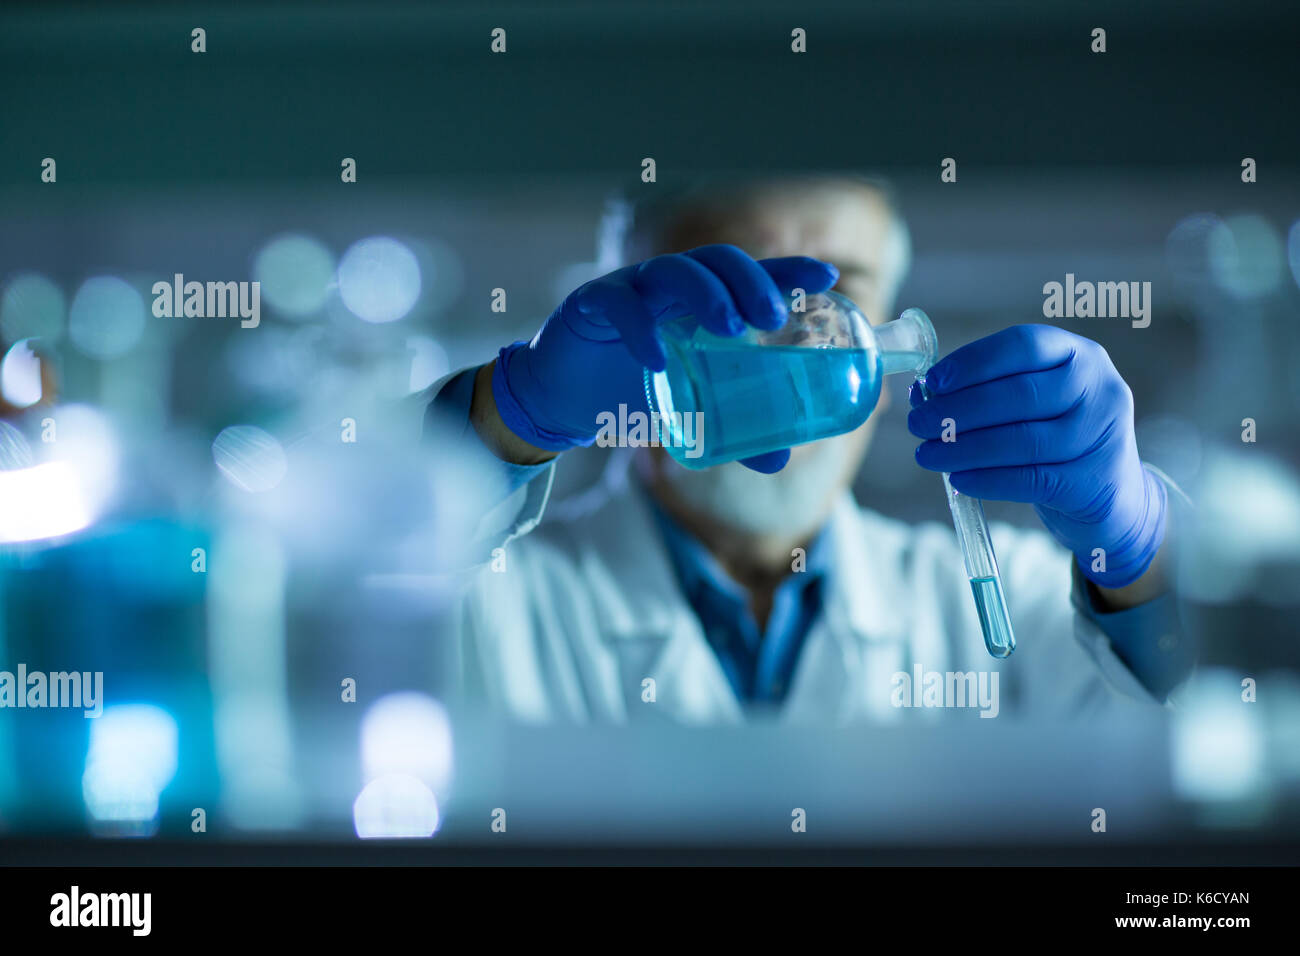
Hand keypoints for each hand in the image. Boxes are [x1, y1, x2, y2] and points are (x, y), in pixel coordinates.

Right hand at [491, 244, 838, 471]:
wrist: (562, 398)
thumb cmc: (631, 390)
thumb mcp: (689, 410)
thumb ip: (732, 430)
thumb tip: (782, 458)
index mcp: (699, 302)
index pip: (750, 274)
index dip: (788, 269)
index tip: (828, 277)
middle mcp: (671, 285)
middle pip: (717, 261)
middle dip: (751, 282)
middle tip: (774, 317)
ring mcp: (632, 288)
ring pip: (674, 271)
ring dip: (708, 295)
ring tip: (734, 328)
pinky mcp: (592, 304)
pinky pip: (619, 305)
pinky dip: (640, 330)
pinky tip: (656, 359)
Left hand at [906, 324, 1165, 587]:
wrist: (1112, 494)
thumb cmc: (1056, 438)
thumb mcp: (1035, 404)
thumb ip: (986, 390)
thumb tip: (921, 394)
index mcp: (1080, 355)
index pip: (1024, 344)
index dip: (973, 362)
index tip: (932, 382)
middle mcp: (1099, 388)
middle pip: (1019, 394)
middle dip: (958, 410)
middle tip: (917, 424)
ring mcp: (1102, 435)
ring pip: (1022, 440)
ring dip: (964, 448)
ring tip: (927, 455)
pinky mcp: (1093, 480)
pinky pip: (1030, 479)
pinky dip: (987, 480)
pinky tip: (958, 479)